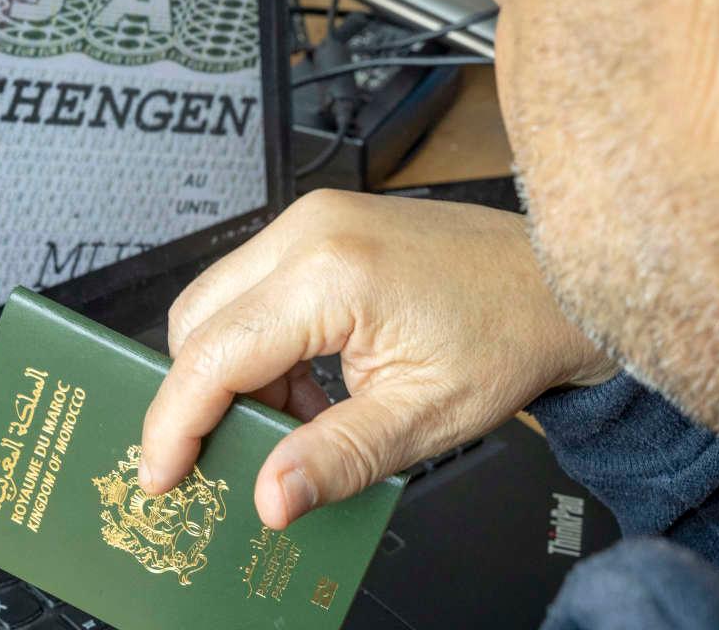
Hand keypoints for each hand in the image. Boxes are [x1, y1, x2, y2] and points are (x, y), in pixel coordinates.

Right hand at [139, 189, 615, 528]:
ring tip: (296, 424)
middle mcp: (308, 230)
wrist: (556, 281)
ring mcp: (311, 221)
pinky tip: (307, 388)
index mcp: (330, 272)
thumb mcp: (422, 418)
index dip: (176, 423)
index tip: (162, 475)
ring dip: (235, 375)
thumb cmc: (508, 333)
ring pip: (219, 305)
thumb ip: (335, 459)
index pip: (213, 354)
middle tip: (234, 457)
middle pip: (197, 322)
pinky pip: (254, 290)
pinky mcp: (320, 227)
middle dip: (202, 398)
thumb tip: (269, 497)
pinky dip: (262, 347)